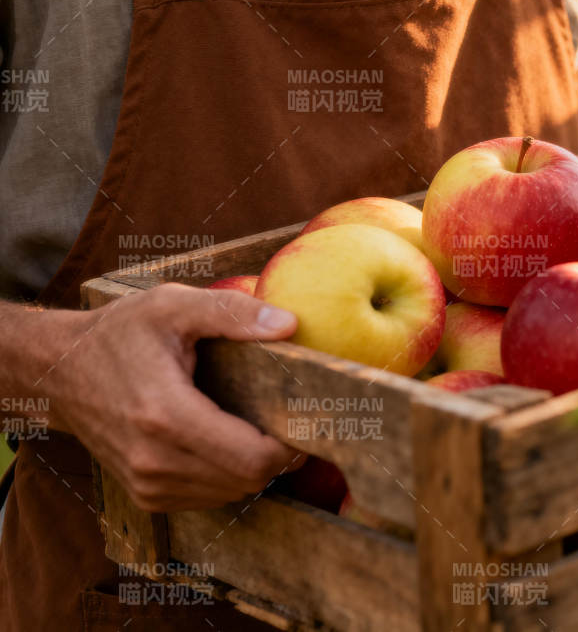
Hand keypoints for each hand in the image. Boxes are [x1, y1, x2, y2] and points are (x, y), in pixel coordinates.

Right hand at [42, 283, 304, 511]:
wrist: (56, 370)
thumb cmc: (118, 333)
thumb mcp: (171, 305)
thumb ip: (231, 312)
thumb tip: (287, 324)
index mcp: (166, 416)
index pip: (253, 460)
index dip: (287, 446)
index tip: (295, 418)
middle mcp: (153, 460)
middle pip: (248, 481)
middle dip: (276, 456)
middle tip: (281, 421)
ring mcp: (146, 483)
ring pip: (231, 494)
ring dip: (251, 467)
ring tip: (249, 427)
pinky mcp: (144, 495)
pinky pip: (208, 498)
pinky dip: (225, 476)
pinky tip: (221, 442)